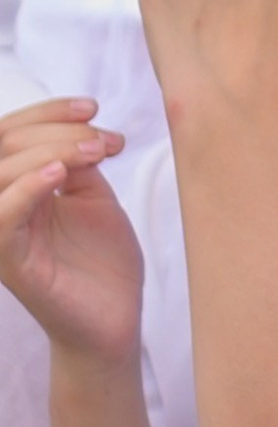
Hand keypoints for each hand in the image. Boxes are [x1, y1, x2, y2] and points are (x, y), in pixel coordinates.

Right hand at [0, 99, 142, 362]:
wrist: (117, 319)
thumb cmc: (104, 262)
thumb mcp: (95, 199)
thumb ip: (79, 162)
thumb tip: (78, 127)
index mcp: (18, 188)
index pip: (10, 135)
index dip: (47, 112)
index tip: (94, 107)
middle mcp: (3, 207)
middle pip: (3, 146)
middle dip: (56, 129)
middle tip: (105, 140)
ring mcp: (3, 236)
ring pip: (0, 174)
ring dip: (49, 150)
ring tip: (95, 153)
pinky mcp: (12, 264)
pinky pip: (2, 219)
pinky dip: (26, 189)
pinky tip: (59, 175)